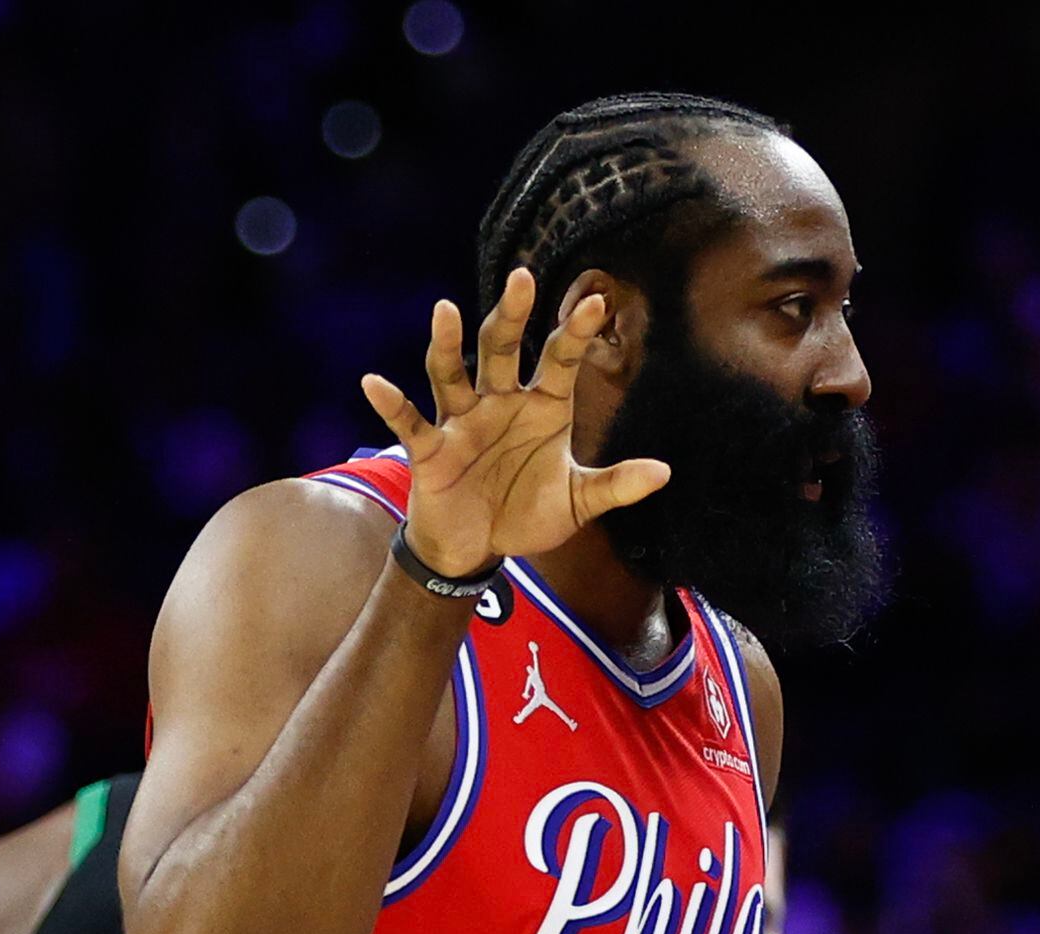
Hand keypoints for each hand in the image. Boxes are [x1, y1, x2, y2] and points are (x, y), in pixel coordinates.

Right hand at [360, 272, 669, 575]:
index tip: (596, 301)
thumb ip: (615, 485)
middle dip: (511, 315)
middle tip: (522, 277)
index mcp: (542, 408)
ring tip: (446, 310)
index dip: (575, 333)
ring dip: (448, 344)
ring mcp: (462, 421)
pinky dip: (392, 403)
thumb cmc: (525, 515)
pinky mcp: (430, 449)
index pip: (559, 361)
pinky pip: (410, 421)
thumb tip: (664, 472)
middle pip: (502, 349)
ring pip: (452, 373)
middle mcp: (500, 403)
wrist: (478, 549)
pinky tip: (375, 382)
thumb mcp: (576, 503)